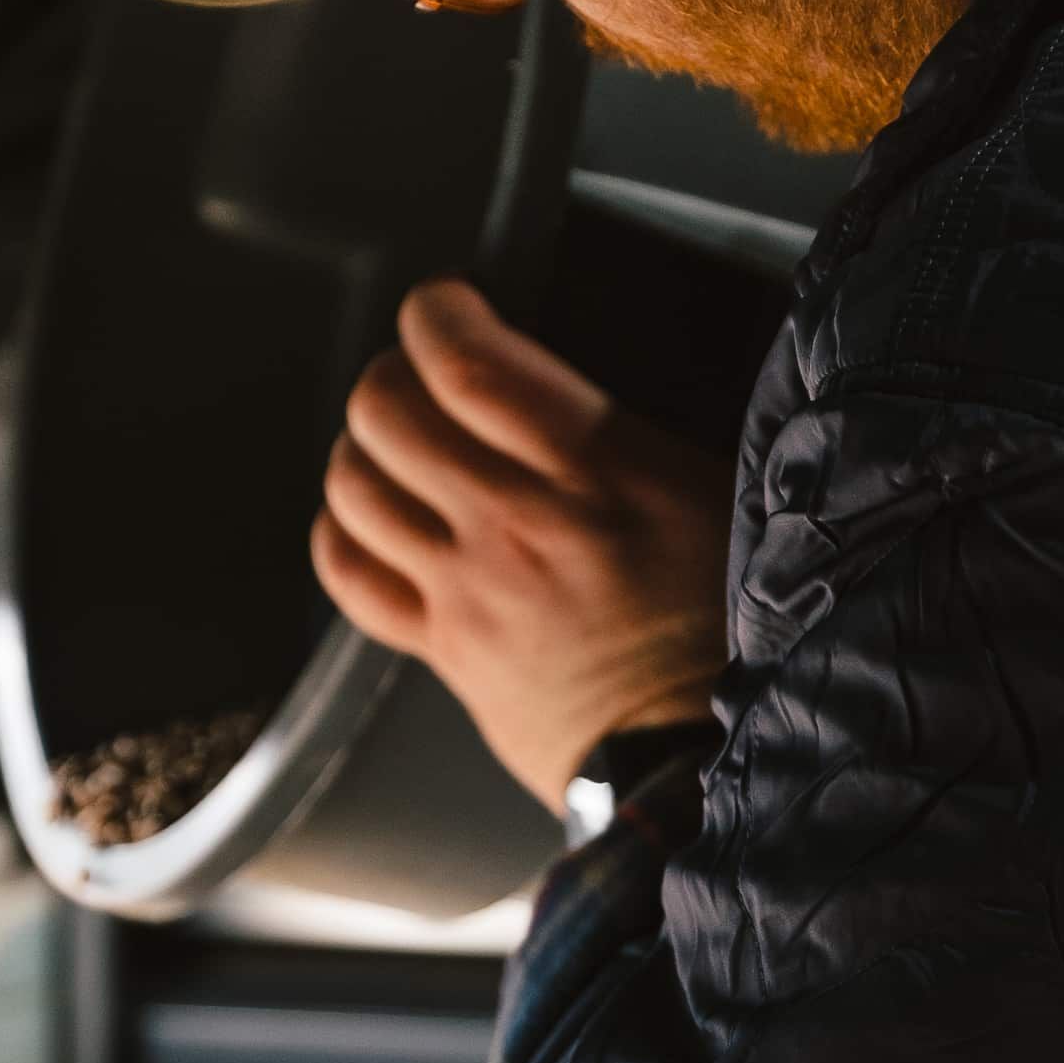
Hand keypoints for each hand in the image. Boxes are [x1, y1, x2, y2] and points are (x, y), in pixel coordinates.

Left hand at [312, 278, 731, 811]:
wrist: (699, 758)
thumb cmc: (723, 622)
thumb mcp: (713, 491)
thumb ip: (629, 428)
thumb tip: (559, 382)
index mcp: (594, 471)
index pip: (468, 365)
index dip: (436, 315)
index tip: (447, 305)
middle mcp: (514, 524)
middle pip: (386, 414)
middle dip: (389, 373)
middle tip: (417, 372)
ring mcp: (467, 590)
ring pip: (354, 487)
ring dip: (360, 447)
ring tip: (392, 443)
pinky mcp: (444, 649)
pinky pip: (349, 575)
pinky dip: (340, 533)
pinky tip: (367, 520)